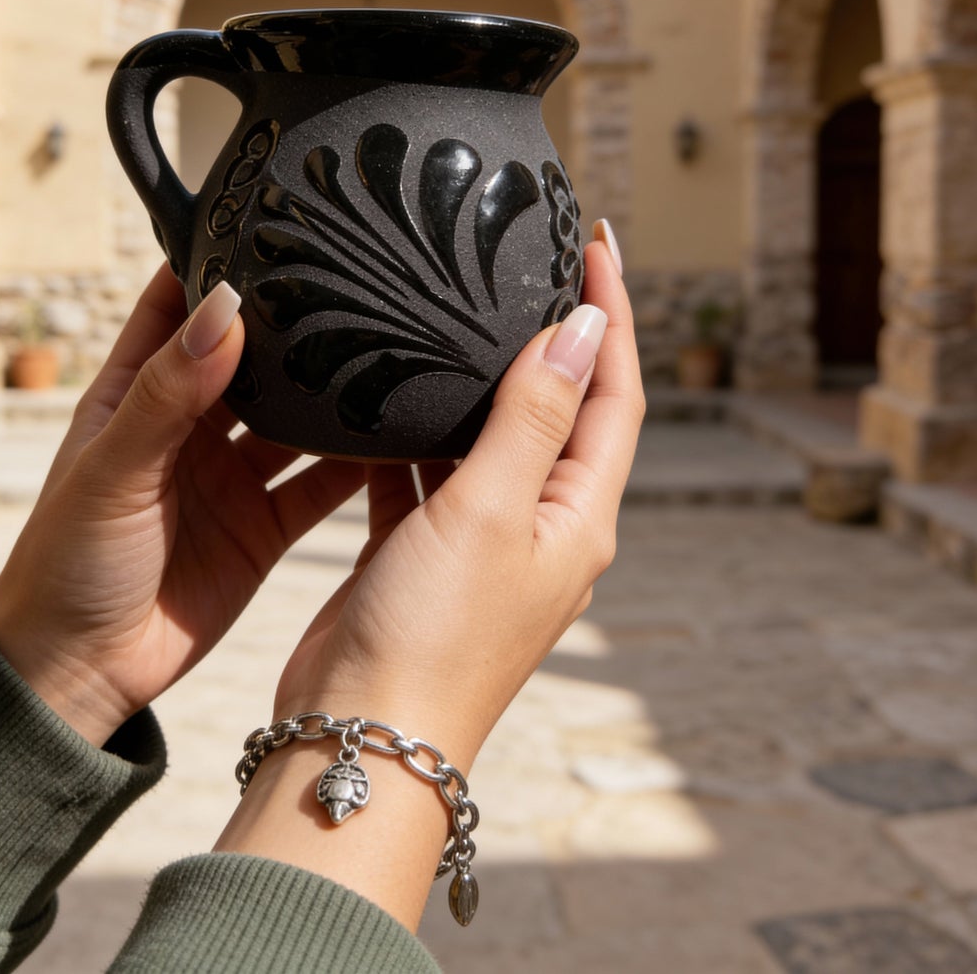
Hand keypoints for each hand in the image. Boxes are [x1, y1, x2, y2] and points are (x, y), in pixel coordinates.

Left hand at [0, 267, 366, 744]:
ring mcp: (229, 474)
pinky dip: (356, 464)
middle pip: (253, 355)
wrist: (80, 674)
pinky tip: (396, 435)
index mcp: (136, 391)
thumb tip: (224, 308)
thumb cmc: (66, 562)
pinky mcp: (262, 526)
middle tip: (357, 279)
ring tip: (391, 348)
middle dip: (296, 321)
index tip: (272, 218)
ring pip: (296, 417)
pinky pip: (320, 484)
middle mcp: (189, 424)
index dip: (219, 262)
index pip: (180, 303)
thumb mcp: (112, 467)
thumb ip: (169, 391)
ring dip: (334, 391)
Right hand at [217, 233, 642, 926]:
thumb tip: (586, 329)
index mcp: (579, 514)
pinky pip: (431, 469)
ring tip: (458, 306)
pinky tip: (391, 393)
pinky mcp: (427, 550)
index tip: (596, 242)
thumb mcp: (492, 510)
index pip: (615, 391)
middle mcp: (543, 524)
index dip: (613, 312)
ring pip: (494, 433)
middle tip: (530, 259)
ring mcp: (484, 539)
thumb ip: (535, 416)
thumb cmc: (434, 636)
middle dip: (554, 331)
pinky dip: (418, 429)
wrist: (361, 734)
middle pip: (562, 404)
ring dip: (483, 375)